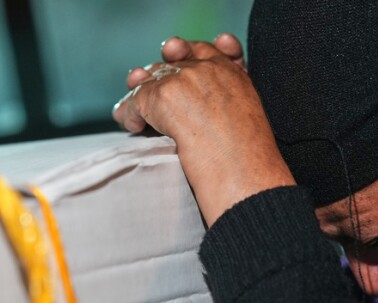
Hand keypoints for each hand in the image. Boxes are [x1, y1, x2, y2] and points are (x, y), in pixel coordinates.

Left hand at [113, 36, 294, 226]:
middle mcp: (210, 69)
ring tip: (133, 115)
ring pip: (151, 80)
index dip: (189, 53)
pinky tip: (132, 127)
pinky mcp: (167, 95)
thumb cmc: (248, 163)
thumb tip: (187, 112)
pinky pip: (137, 99)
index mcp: (234, 75)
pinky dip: (130, 114)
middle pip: (172, 64)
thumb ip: (222, 106)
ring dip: (138, 98)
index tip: (176, 54)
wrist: (244, 175)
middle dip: (155, 75)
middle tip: (139, 81)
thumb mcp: (244, 123)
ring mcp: (188, 79)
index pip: (207, 52)